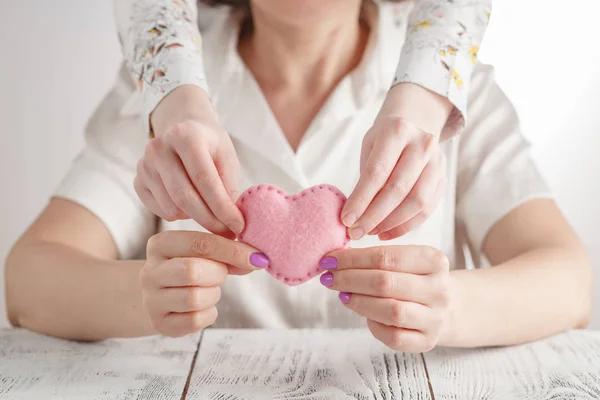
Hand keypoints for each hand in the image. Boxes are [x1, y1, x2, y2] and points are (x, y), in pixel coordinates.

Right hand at [134, 85, 243, 236]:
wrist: (181, 126)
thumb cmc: (209, 144)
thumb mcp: (226, 156)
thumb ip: (229, 186)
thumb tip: (233, 222)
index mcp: (185, 136)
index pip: (205, 180)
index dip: (223, 208)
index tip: (238, 226)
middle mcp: (159, 149)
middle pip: (184, 197)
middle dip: (210, 220)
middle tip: (228, 233)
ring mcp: (144, 165)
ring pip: (172, 208)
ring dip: (195, 217)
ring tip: (209, 210)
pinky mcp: (138, 180)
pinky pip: (160, 211)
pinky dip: (179, 214)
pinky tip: (190, 204)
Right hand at [140, 230, 268, 336]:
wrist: (158, 296)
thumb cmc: (187, 268)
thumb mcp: (201, 253)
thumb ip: (226, 251)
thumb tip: (257, 259)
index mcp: (160, 245)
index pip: (199, 243)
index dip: (232, 251)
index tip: (257, 258)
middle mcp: (150, 271)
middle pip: (192, 271)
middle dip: (217, 274)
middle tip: (220, 275)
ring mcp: (151, 300)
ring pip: (194, 298)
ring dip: (212, 295)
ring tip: (208, 290)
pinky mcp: (159, 323)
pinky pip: (195, 321)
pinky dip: (208, 314)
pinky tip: (203, 307)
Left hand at [319, 245, 449, 351]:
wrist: (447, 307)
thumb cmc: (414, 278)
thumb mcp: (405, 260)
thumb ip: (375, 257)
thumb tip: (334, 258)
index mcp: (434, 261)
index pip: (386, 257)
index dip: (352, 259)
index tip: (329, 259)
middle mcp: (439, 289)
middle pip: (385, 283)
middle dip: (349, 279)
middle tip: (329, 278)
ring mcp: (435, 318)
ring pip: (390, 311)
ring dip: (358, 302)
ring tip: (343, 294)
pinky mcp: (427, 341)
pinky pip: (394, 337)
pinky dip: (373, 325)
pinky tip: (364, 314)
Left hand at [341, 83, 450, 240]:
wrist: (415, 125)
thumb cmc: (384, 140)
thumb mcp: (369, 147)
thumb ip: (365, 178)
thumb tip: (354, 218)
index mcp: (397, 130)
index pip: (377, 172)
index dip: (360, 200)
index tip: (346, 220)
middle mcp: (422, 144)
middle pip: (397, 189)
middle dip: (373, 216)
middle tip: (356, 233)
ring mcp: (437, 162)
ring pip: (416, 203)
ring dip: (390, 224)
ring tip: (370, 232)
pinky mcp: (444, 179)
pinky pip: (426, 210)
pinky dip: (405, 226)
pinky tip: (386, 232)